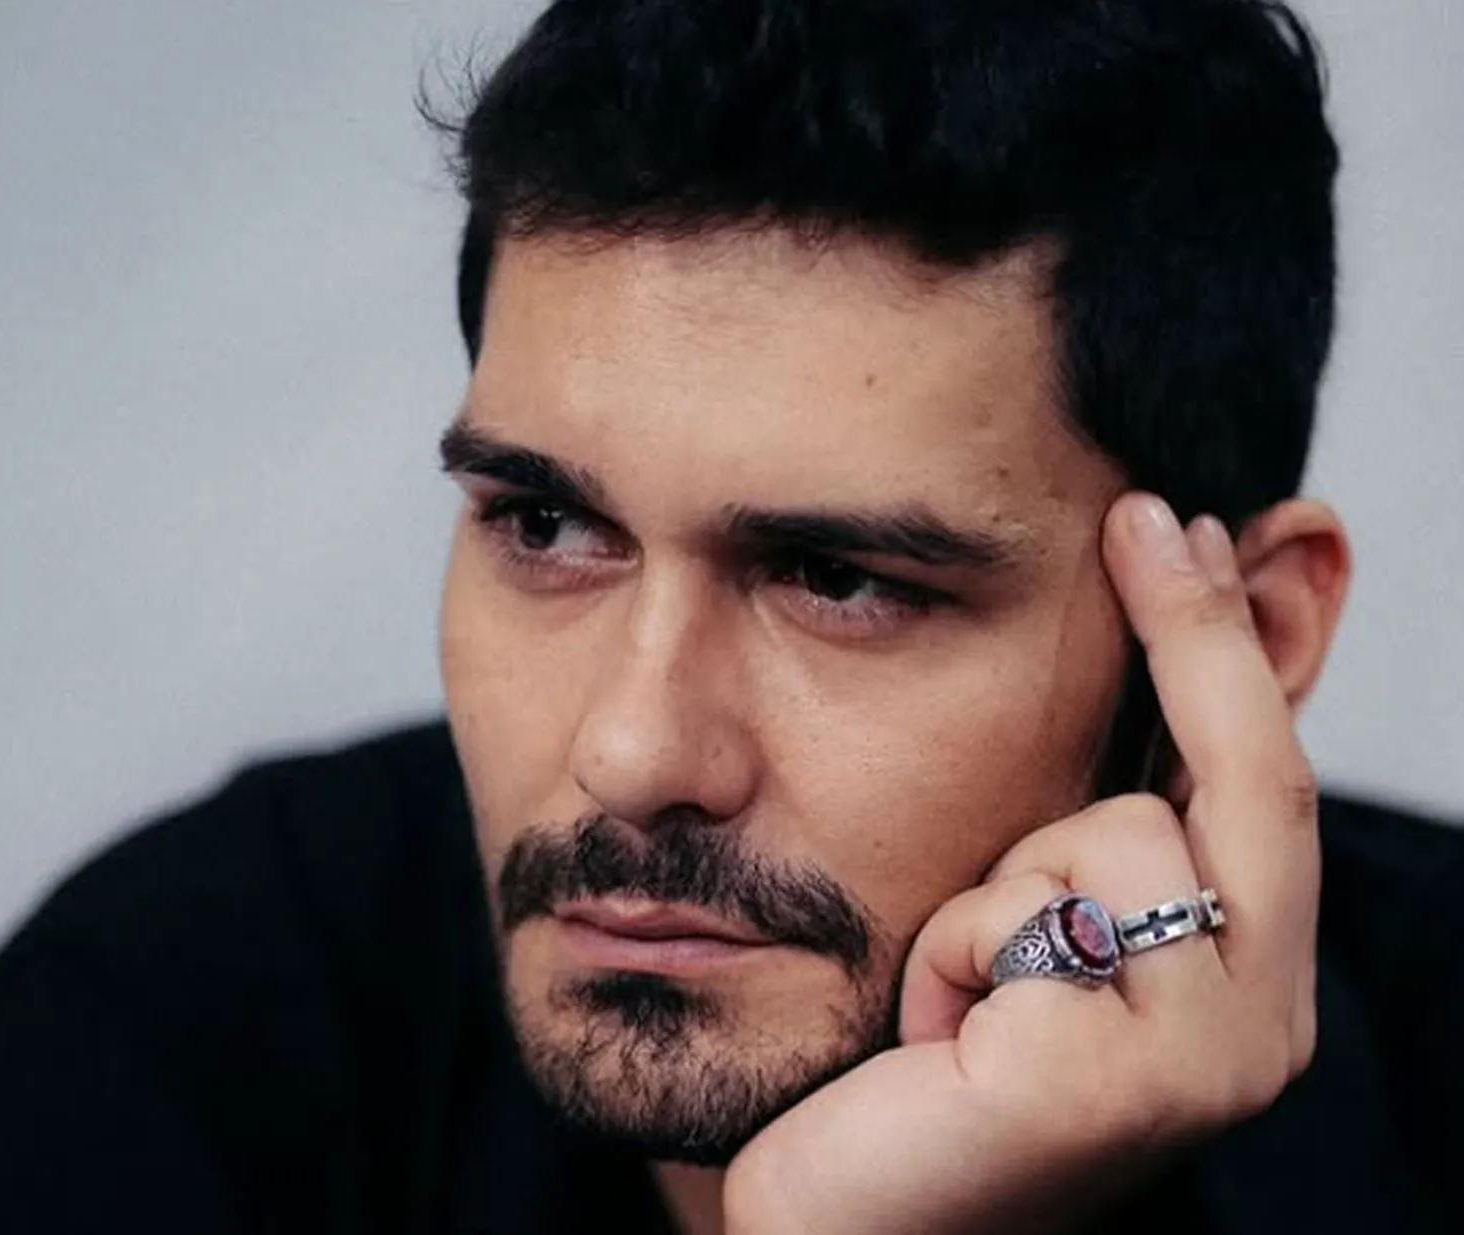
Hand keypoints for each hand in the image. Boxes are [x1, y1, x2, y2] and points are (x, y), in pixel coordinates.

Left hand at [723, 493, 1321, 1234]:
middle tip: (1142, 517)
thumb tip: (1123, 678)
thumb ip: (1094, 826)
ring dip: (1002, 888)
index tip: (1175, 519)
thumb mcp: (1035, 933)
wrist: (852, 1233)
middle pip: (1251, 775)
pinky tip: (937, 1038)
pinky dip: (954, 953)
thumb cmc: (936, 1076)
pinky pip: (1017, 917)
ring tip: (963, 992)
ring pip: (1107, 833)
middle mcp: (1260, 1026)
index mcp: (1246, 986)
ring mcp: (1201, 1063)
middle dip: (1193, 634)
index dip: (1230, 641)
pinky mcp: (1101, 1084)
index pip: (1268, 781)